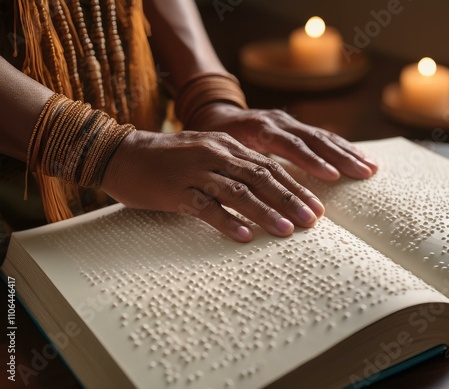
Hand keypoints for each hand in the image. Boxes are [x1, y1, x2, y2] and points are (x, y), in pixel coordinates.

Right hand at [101, 131, 324, 241]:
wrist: (122, 154)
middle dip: (289, 200)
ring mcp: (195, 172)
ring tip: (287, 231)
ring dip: (265, 213)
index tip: (316, 207)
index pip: (268, 167)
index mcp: (225, 145)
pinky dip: (227, 222)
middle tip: (312, 221)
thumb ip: (233, 165)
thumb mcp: (205, 152)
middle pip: (260, 178)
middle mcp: (214, 155)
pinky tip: (244, 237)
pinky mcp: (175, 191)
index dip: (294, 187)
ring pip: (237, 193)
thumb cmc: (167, 159)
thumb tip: (265, 186)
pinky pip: (205, 208)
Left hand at [189, 104, 377, 180]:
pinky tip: (360, 157)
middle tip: (364, 173)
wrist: (216, 114)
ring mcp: (289, 122)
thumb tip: (248, 196)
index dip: (311, 161)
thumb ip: (236, 167)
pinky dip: (342, 147)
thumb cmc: (215, 139)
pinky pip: (322, 135)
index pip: (290, 144)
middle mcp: (279, 122)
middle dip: (341, 157)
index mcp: (259, 128)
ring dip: (348, 152)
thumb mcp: (220, 151)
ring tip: (370, 168)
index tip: (333, 176)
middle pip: (314, 138)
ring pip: (322, 135)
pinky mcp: (295, 125)